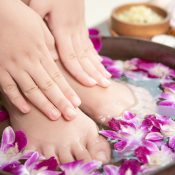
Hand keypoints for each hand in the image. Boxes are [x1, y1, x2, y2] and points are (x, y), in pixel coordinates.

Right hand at [0, 0, 80, 120]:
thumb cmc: (20, 17)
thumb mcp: (40, 28)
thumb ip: (50, 45)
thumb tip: (58, 59)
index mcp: (41, 53)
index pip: (58, 77)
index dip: (68, 91)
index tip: (76, 103)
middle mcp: (29, 63)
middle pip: (48, 87)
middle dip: (60, 102)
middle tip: (71, 115)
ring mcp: (13, 67)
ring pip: (31, 90)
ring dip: (44, 105)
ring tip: (55, 117)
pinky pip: (8, 88)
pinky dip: (16, 100)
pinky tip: (26, 110)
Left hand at [29, 0, 111, 87]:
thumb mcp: (36, 3)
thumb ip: (40, 27)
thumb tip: (48, 52)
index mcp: (62, 30)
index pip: (72, 57)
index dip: (80, 72)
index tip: (91, 84)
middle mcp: (74, 33)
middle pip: (84, 58)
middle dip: (95, 73)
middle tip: (106, 86)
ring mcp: (79, 30)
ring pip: (89, 53)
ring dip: (98, 67)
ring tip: (107, 78)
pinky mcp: (81, 27)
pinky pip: (89, 45)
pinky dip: (95, 56)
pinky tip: (101, 63)